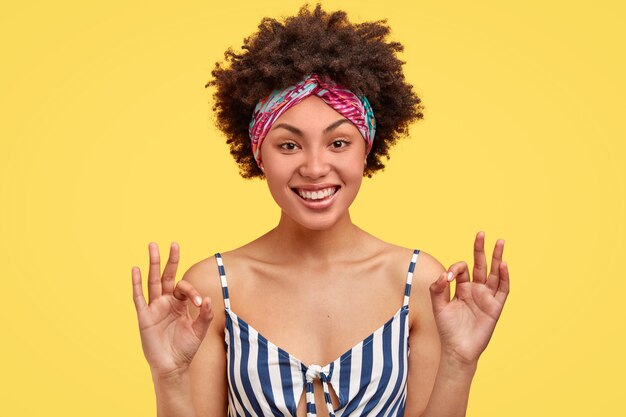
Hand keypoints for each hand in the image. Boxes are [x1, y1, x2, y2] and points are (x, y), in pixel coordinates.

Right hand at [131, 242, 213, 378]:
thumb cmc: (185, 348)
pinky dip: (136, 283)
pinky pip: (139, 298)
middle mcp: (166, 302)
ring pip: (153, 281)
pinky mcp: (144, 316)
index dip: (192, 291)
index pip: (184, 287)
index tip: (199, 302)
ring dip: (153, 264)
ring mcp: (154, 308)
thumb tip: (208, 299)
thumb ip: (205, 315)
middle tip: (173, 244)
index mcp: (179, 303)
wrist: (172, 366)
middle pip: (167, 276)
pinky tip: (136, 269)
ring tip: (152, 246)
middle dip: (170, 260)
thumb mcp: (199, 330)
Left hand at [429, 232, 509, 365]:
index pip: (462, 269)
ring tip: (499, 242)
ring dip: (497, 258)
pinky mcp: (495, 307)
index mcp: (461, 288)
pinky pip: (502, 290)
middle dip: (480, 249)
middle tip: (481, 233)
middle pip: (480, 265)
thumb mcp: (438, 306)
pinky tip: (503, 264)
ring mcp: (487, 297)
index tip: (447, 278)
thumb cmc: (447, 328)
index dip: (455, 268)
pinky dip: (504, 277)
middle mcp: (475, 290)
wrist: (458, 349)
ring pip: (494, 273)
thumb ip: (438, 289)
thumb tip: (443, 274)